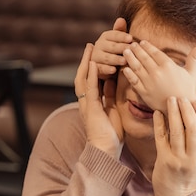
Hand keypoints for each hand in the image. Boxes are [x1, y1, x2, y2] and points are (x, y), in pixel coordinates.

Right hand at [74, 43, 123, 157]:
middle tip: (90, 45)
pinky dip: (92, 75)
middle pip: (83, 76)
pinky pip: (90, 89)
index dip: (92, 66)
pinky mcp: (91, 108)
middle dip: (86, 60)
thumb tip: (112, 82)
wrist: (106, 150)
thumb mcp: (112, 109)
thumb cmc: (111, 134)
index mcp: (92, 102)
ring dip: (86, 63)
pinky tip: (94, 64)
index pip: (90, 79)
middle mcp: (86, 101)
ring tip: (90, 49)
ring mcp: (87, 104)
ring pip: (83, 79)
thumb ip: (110, 96)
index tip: (95, 53)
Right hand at [93, 18, 132, 78]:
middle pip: (111, 46)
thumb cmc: (117, 50)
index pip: (114, 35)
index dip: (122, 36)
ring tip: (124, 61)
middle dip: (121, 48)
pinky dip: (107, 69)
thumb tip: (121, 19)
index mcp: (106, 36)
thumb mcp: (119, 40)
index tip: (131, 38)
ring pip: (106, 57)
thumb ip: (121, 31)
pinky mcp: (95, 67)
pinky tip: (113, 70)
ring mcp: (96, 56)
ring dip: (115, 59)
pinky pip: (101, 68)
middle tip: (131, 50)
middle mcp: (99, 45)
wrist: (108, 66)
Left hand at [122, 40, 195, 112]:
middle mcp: (157, 73)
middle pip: (144, 57)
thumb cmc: (187, 90)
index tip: (142, 42)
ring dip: (130, 58)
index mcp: (168, 66)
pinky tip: (125, 68)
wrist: (182, 109)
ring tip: (126, 52)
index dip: (147, 46)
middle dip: (136, 49)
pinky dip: (129, 74)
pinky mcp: (144, 93)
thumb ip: (194, 58)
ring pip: (137, 67)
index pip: (155, 52)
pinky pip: (134, 81)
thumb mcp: (192, 73)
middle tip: (131, 44)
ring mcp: (150, 83)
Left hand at [152, 96, 195, 195]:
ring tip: (171, 100)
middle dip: (188, 110)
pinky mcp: (164, 161)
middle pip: (194, 129)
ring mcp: (179, 160)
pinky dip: (159, 123)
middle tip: (182, 98)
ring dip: (174, 112)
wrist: (176, 195)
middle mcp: (195, 158)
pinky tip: (158, 113)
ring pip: (177, 132)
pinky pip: (161, 137)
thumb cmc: (188, 171)